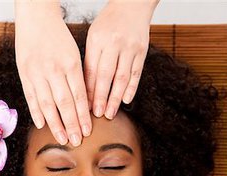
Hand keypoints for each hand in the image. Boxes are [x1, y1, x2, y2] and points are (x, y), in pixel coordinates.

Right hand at [15, 3, 91, 145]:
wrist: (36, 17)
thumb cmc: (58, 37)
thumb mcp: (74, 54)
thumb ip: (78, 79)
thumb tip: (85, 105)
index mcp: (71, 64)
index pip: (79, 96)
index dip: (83, 116)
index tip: (87, 131)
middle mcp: (54, 69)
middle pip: (65, 103)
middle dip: (72, 125)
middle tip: (76, 141)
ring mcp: (37, 73)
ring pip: (47, 104)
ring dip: (55, 124)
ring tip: (62, 139)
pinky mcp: (24, 74)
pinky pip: (31, 97)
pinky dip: (36, 112)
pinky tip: (42, 125)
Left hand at [84, 1, 154, 119]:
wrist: (132, 4)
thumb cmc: (109, 24)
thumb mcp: (94, 38)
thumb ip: (90, 61)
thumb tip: (85, 91)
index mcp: (97, 40)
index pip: (91, 70)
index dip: (88, 91)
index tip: (84, 107)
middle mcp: (113, 43)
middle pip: (105, 75)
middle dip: (101, 98)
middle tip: (97, 115)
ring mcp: (129, 47)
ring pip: (122, 77)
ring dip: (115, 98)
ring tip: (110, 113)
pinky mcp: (142, 50)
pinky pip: (136, 73)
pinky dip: (131, 88)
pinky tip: (126, 101)